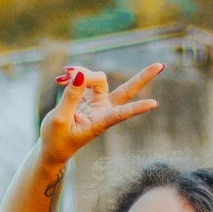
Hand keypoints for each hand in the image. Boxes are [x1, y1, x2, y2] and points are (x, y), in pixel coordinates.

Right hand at [39, 63, 161, 167]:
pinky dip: (74, 76)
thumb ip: (70, 96)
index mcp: (100, 123)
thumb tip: (80, 75)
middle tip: (160, 65)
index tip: (155, 104)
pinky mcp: (88, 96)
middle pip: (127, 90)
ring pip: (99, 78)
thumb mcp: (60, 118)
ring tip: (62, 76)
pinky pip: (85, 78)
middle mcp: (104, 110)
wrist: (53, 146)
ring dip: (84, 73)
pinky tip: (60, 78)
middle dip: (142, 77)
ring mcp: (98, 102)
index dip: (137, 108)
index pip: (122, 114)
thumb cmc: (56, 139)